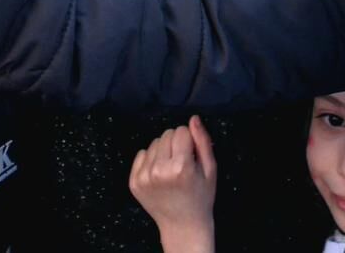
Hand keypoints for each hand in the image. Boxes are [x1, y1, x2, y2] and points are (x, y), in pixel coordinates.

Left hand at [129, 117, 216, 252]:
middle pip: (166, 134)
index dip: (189, 140)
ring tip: (171, 169)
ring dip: (163, 151)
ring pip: (154, 143)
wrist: (183, 225)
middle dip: (176, 143)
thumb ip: (202, 141)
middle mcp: (159, 170)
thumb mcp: (210, 169)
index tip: (192, 155)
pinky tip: (159, 174)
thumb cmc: (200, 197)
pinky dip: (150, 160)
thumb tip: (193, 119)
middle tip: (182, 162)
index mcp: (180, 166)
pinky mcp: (134, 182)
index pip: (181, 131)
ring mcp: (144, 177)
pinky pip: (141, 154)